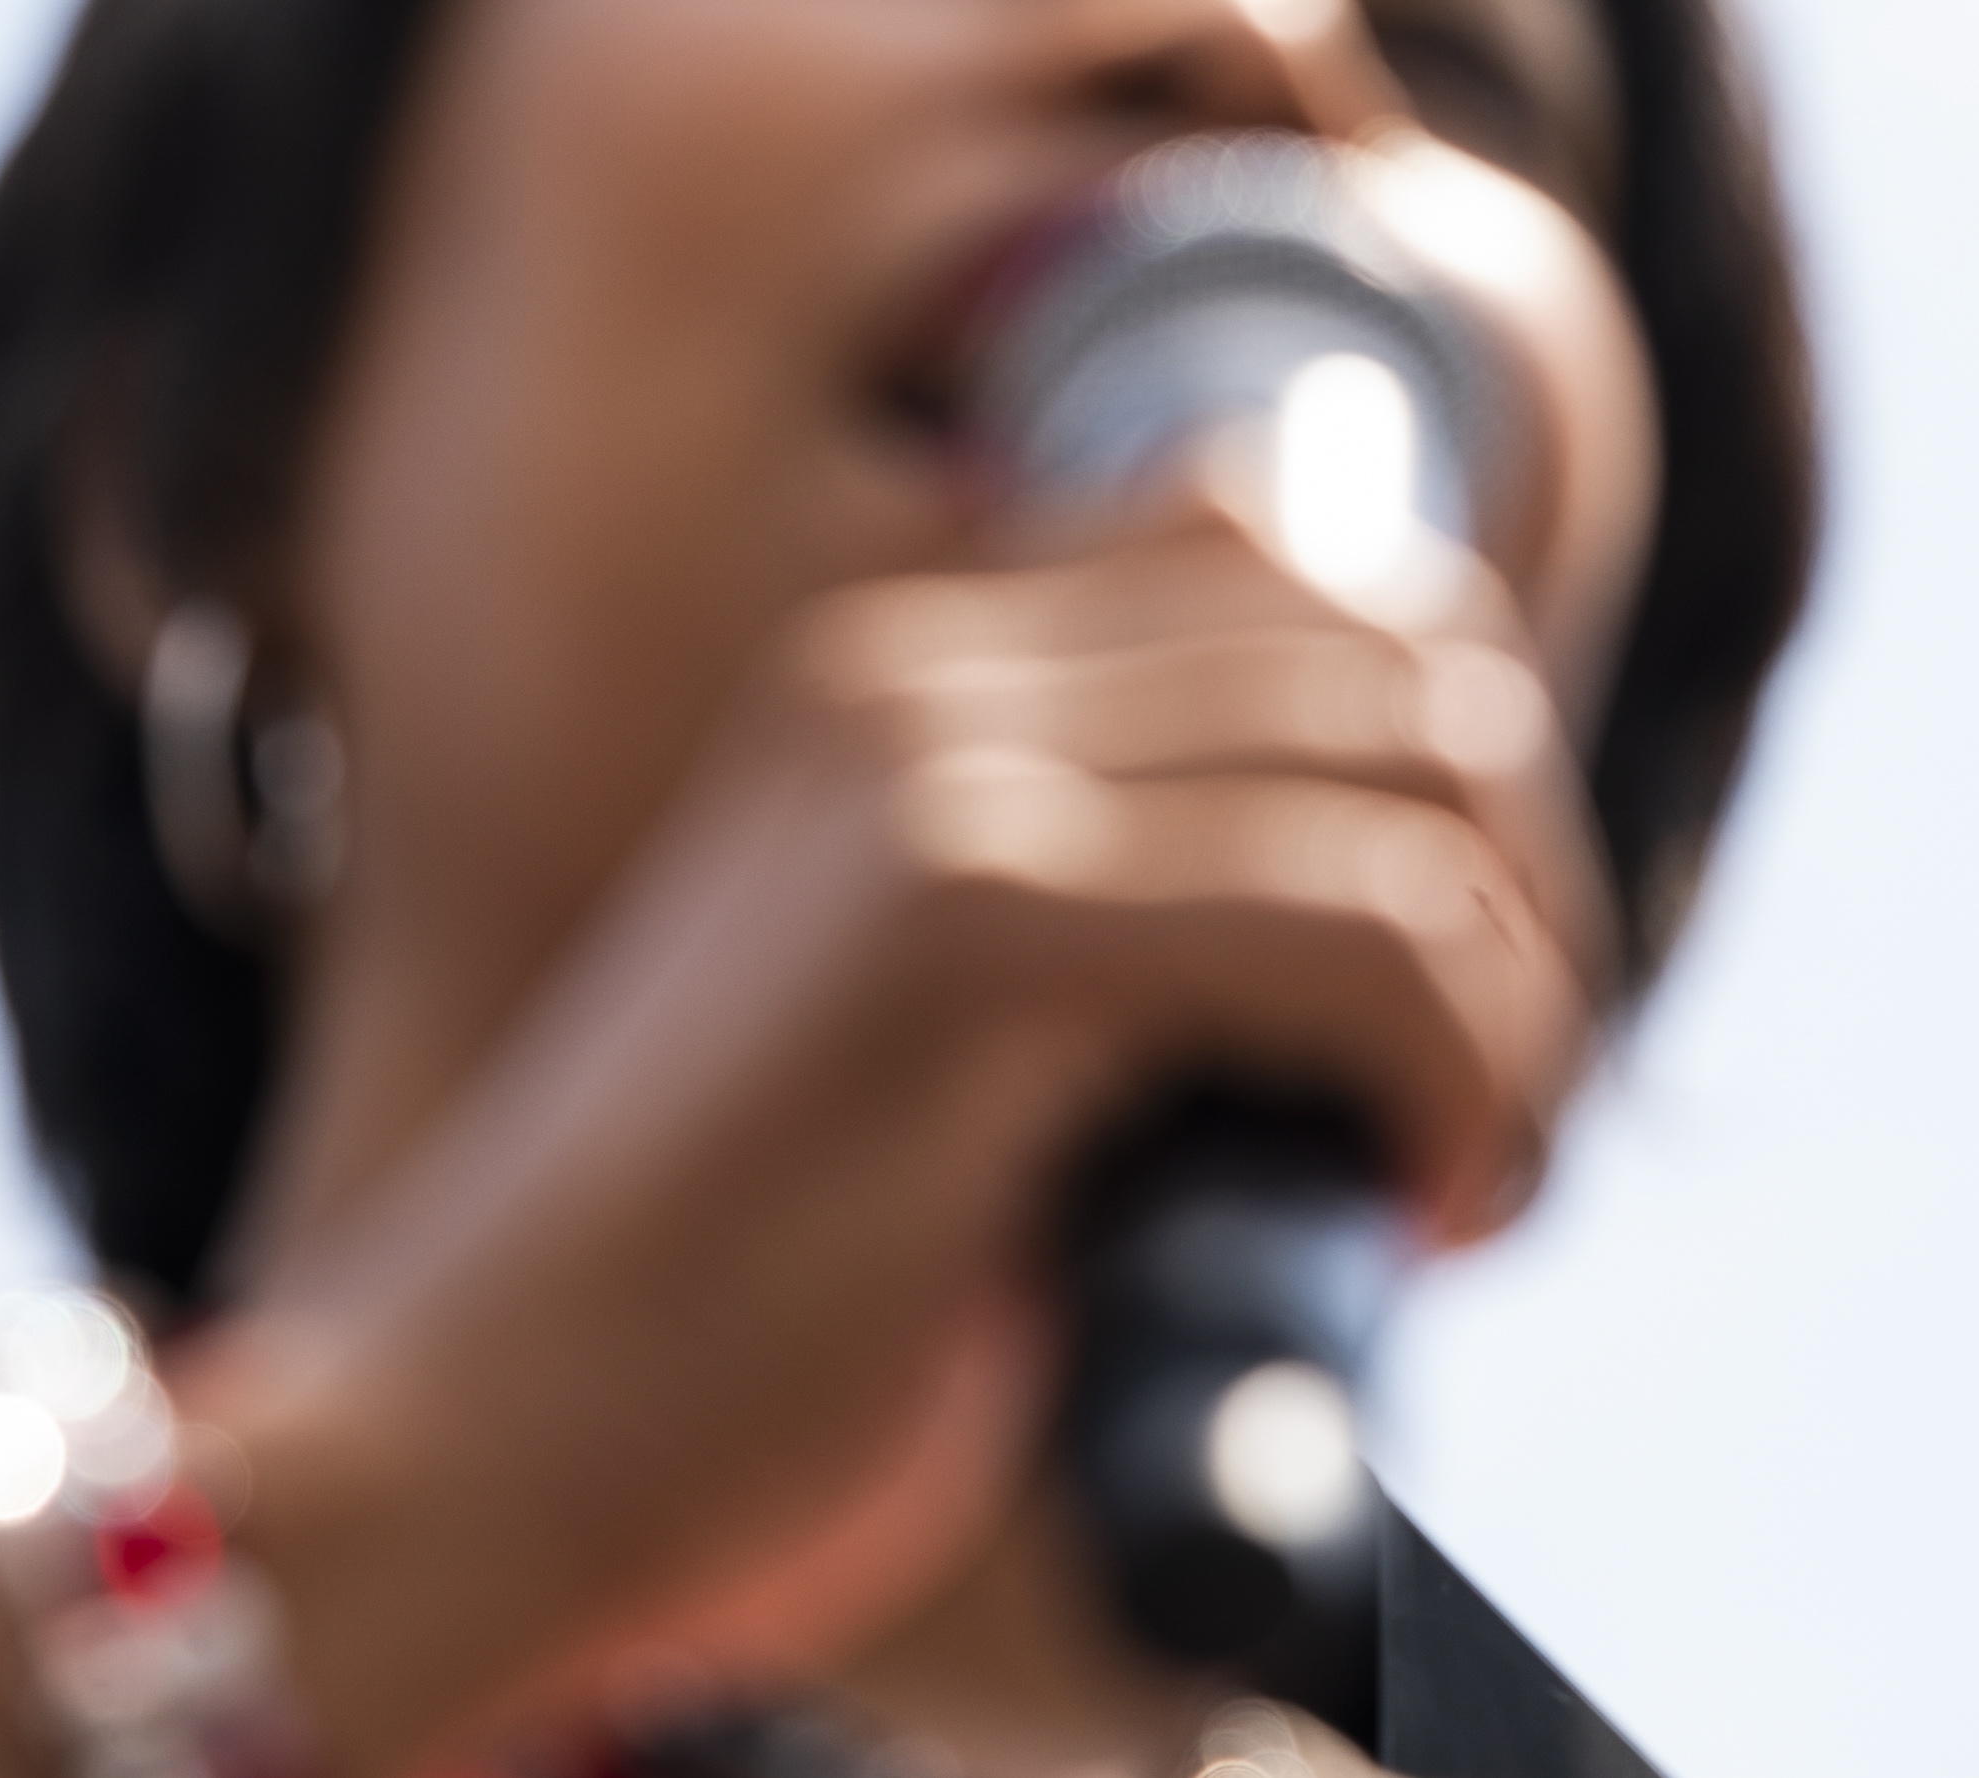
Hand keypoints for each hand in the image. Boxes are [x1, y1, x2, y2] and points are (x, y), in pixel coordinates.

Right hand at [176, 494, 1614, 1768]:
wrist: (448, 1446)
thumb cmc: (679, 1323)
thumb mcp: (887, 1053)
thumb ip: (1067, 944)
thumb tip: (1369, 959)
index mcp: (882, 679)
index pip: (1268, 532)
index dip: (1430, 731)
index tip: (1455, 954)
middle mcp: (912, 678)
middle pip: (1393, 637)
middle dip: (1525, 867)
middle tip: (1504, 1085)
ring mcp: (933, 778)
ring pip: (1423, 772)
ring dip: (1531, 985)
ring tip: (1480, 1168)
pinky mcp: (970, 926)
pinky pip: (1372, 934)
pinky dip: (1474, 1069)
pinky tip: (1428, 1201)